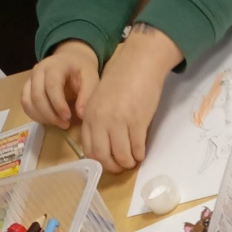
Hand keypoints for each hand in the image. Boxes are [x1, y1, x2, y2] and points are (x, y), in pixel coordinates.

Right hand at [22, 40, 98, 128]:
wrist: (70, 59)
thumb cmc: (81, 70)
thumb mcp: (91, 79)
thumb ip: (87, 95)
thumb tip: (81, 115)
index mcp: (55, 65)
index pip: (52, 85)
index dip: (58, 104)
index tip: (68, 118)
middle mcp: (38, 70)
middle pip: (37, 95)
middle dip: (50, 114)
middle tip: (66, 124)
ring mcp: (31, 78)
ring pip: (28, 101)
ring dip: (42, 117)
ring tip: (60, 123)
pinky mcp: (28, 87)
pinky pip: (26, 104)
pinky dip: (36, 115)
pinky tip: (50, 120)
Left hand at [80, 26, 181, 172]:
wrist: (139, 63)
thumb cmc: (122, 81)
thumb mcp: (101, 100)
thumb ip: (99, 121)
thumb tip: (105, 145)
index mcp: (89, 115)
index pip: (89, 149)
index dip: (100, 162)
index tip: (110, 163)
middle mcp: (101, 120)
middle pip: (103, 156)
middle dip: (114, 167)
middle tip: (123, 166)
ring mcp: (118, 121)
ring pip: (121, 156)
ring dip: (129, 163)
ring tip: (134, 159)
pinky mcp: (137, 122)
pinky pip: (137, 149)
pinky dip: (140, 155)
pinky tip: (142, 152)